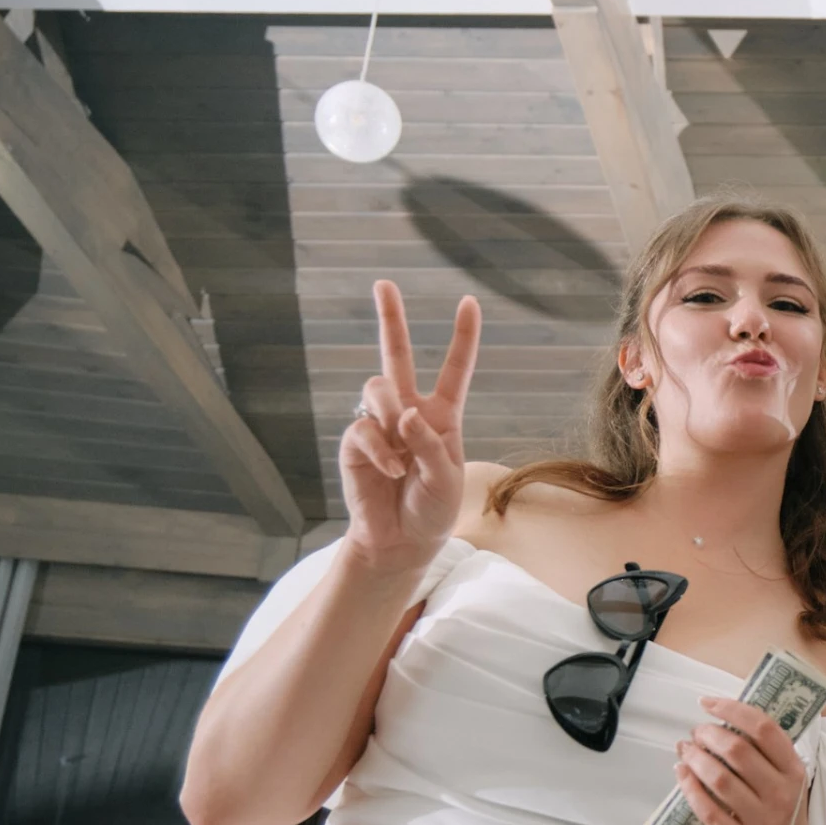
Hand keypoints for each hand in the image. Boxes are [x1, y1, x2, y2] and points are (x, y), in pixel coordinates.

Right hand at [340, 281, 479, 575]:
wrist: (401, 540)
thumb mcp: (446, 477)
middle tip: (383, 284)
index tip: (469, 302)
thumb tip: (405, 413)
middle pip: (395, 355)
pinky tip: (390, 470)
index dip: (462, 337)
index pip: (455, 369)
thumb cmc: (433, 508)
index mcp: (443, 416)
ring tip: (402, 453)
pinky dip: (381, 449)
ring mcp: (380, 425)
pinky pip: (363, 429)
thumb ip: (430, 443)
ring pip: (377, 387)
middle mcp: (409, 412)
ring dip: (391, 411)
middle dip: (390, 318)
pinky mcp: (356, 443)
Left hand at [678, 698, 809, 824]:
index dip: (732, 710)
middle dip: (708, 734)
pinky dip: (690, 788)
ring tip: (685, 750)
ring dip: (695, 759)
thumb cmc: (781, 812)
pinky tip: (682, 774)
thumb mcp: (787, 780)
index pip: (764, 729)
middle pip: (738, 751)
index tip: (708, 703)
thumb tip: (723, 719)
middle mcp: (781, 793)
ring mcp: (762, 819)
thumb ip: (766, 753)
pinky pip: (708, 811)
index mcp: (794, 770)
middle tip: (696, 732)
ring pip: (720, 779)